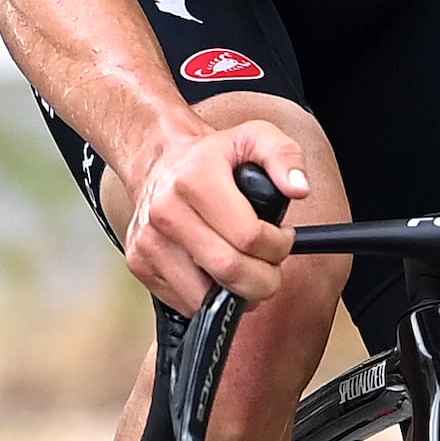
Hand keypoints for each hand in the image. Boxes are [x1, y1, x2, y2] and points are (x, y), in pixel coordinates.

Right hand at [120, 111, 311, 315]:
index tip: (282, 239)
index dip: (278, 247)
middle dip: (264, 280)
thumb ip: (285, 156)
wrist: (160, 161)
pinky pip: (185, 302)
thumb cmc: (212, 156)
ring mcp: (149, 242)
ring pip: (206, 297)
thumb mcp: (255, 138)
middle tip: (270, 266)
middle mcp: (166, 212)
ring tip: (244, 269)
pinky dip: (209, 298)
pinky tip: (214, 271)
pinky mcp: (139, 264)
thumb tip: (299, 187)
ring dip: (237, 294)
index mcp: (195, 180)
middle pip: (230, 271)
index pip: (249, 237)